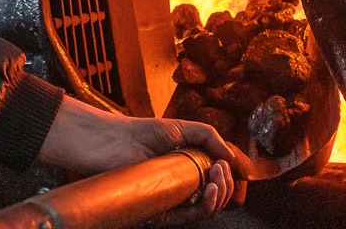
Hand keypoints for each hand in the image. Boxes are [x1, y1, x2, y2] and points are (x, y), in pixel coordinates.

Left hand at [38, 97, 237, 222]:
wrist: (113, 140)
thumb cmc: (141, 133)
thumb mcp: (181, 128)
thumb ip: (208, 136)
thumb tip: (231, 157)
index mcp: (185, 173)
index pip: (213, 185)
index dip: (224, 178)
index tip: (222, 163)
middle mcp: (179, 190)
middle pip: (213, 201)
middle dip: (224, 186)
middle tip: (218, 169)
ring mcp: (169, 202)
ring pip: (204, 212)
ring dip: (218, 197)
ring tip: (214, 179)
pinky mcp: (158, 210)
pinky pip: (185, 217)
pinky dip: (203, 207)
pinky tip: (208, 190)